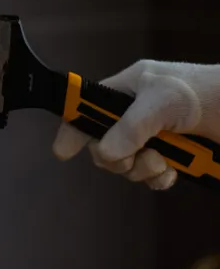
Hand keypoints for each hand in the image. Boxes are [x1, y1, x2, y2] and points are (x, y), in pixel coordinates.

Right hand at [53, 60, 219, 189]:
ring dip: (142, 169)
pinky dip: (159, 179)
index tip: (63, 151)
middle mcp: (136, 114)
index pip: (86, 107)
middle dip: (117, 157)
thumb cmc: (210, 91)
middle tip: (136, 156)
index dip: (72, 128)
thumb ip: (131, 126)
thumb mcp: (164, 102)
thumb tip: (105, 152)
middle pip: (103, 144)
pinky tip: (174, 171)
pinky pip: (150, 177)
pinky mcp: (173, 157)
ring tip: (164, 162)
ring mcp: (154, 137)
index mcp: (128, 90)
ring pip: (126, 164)